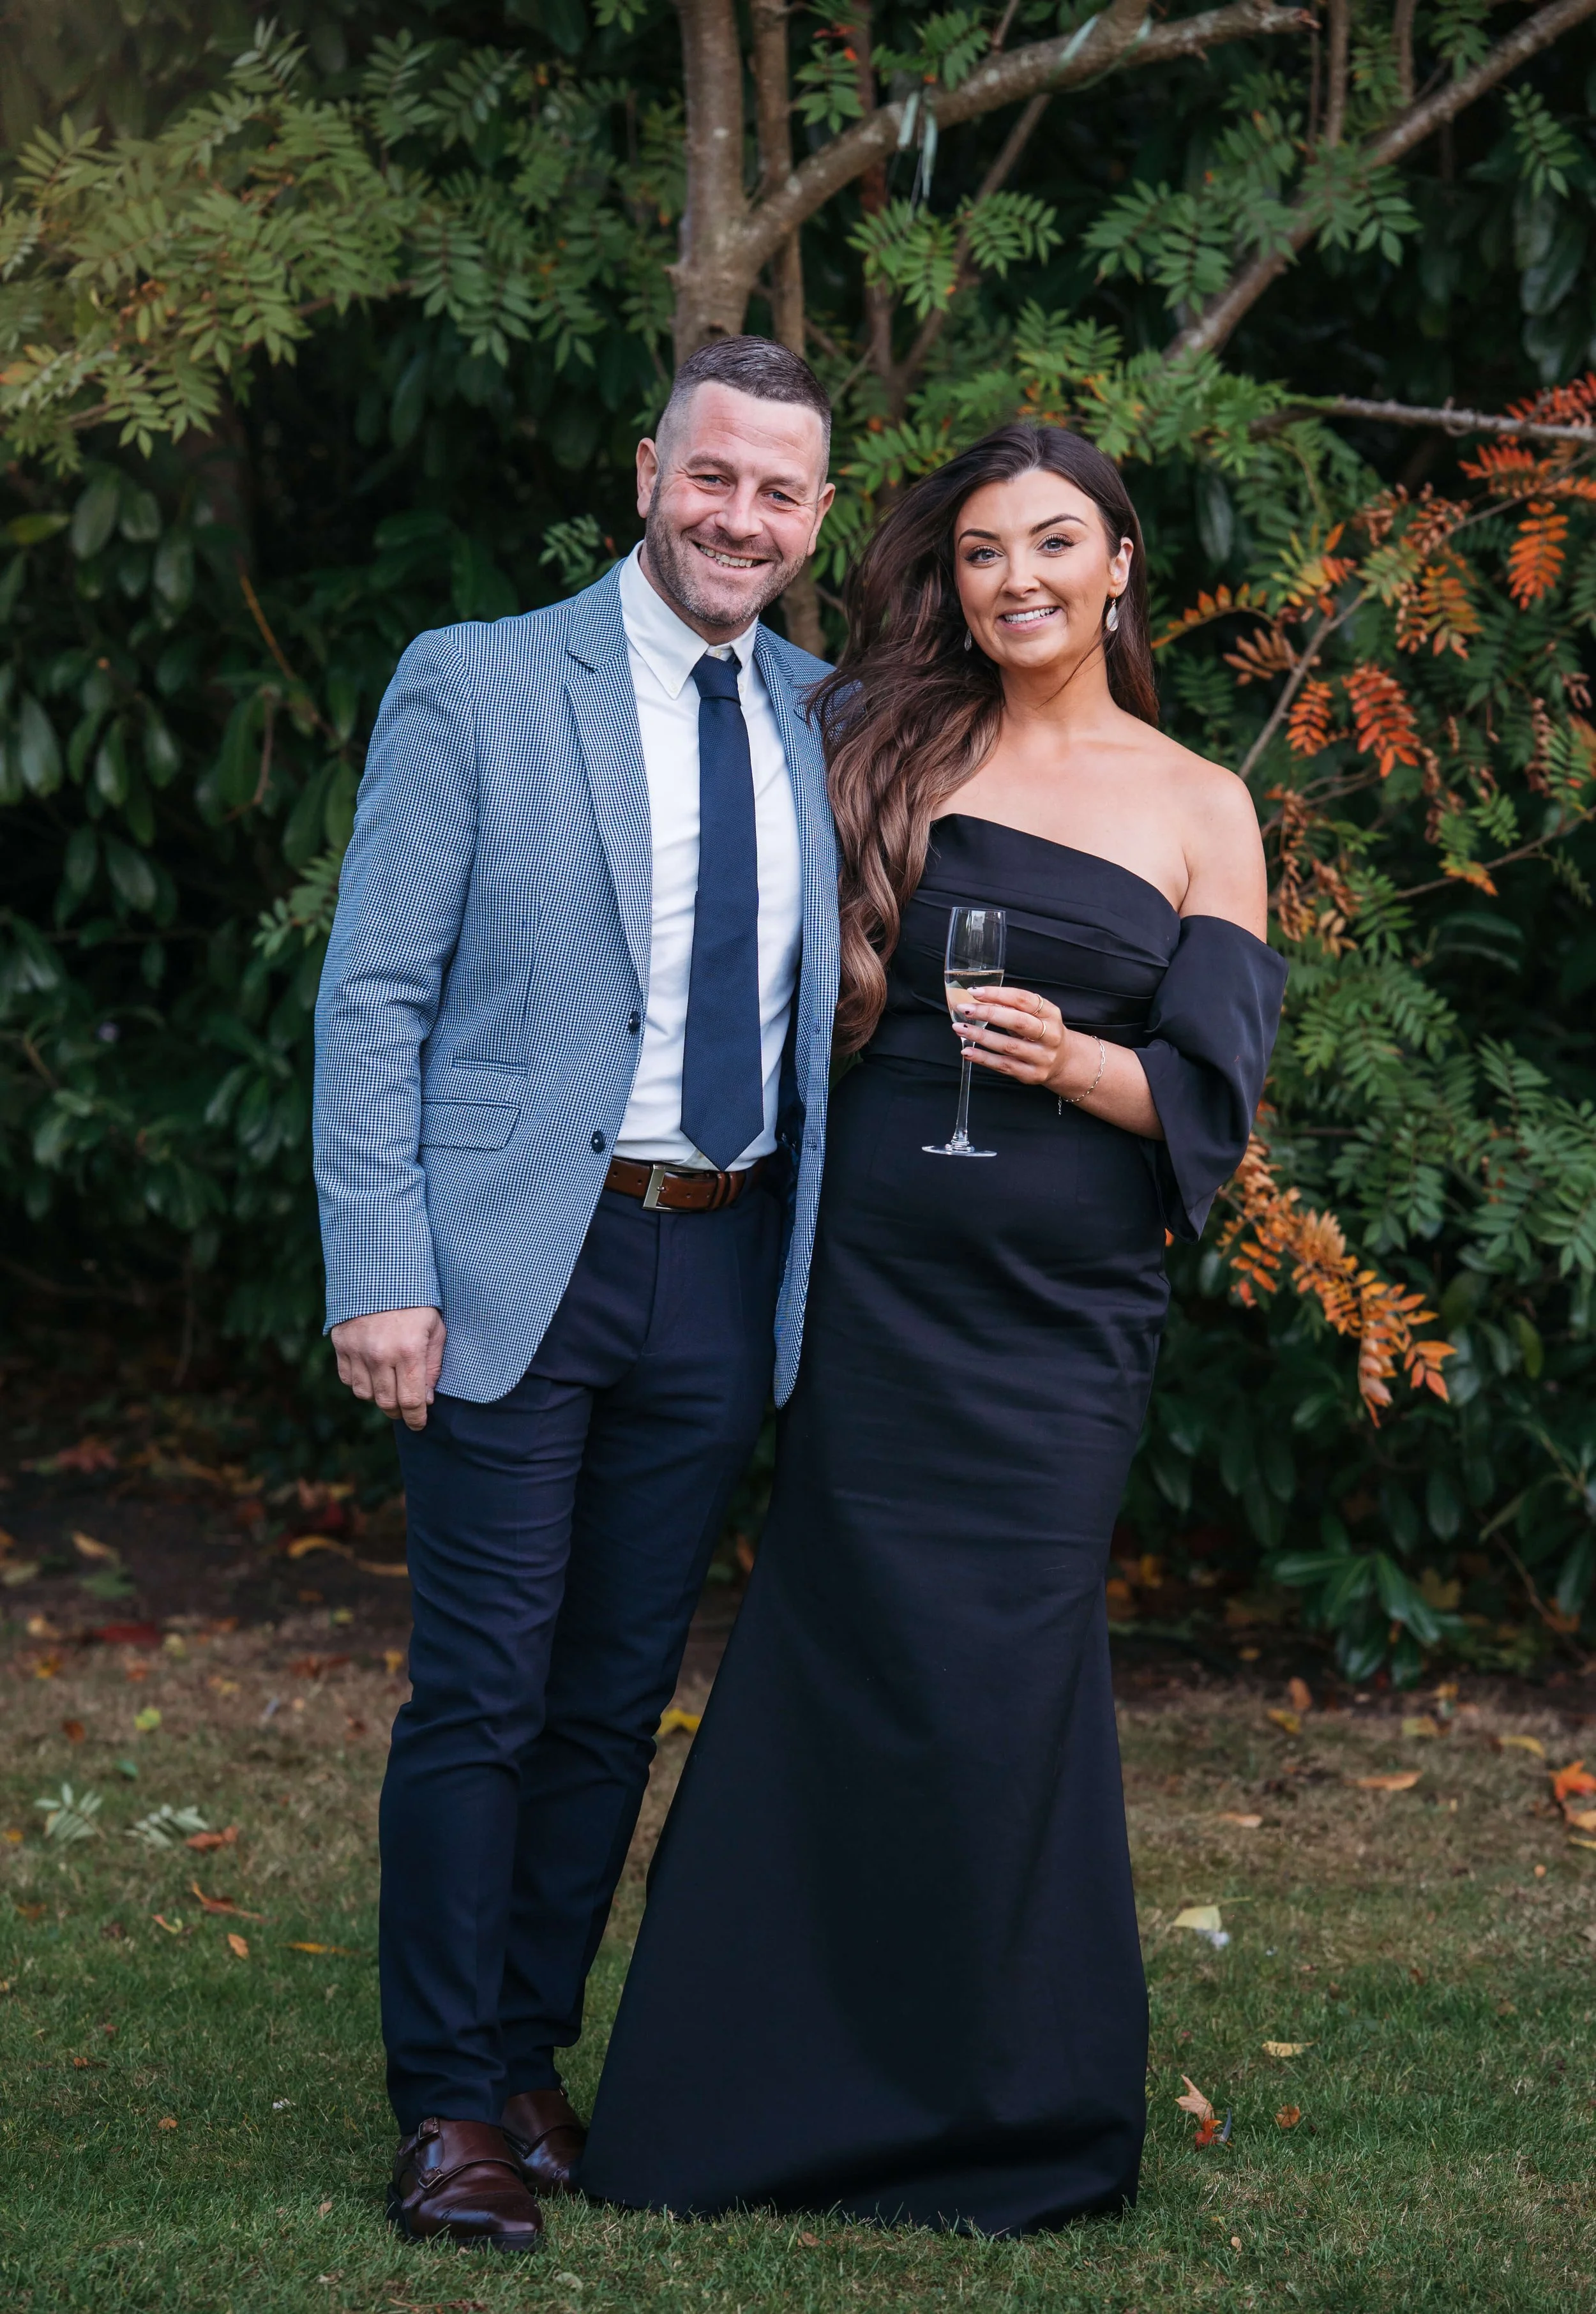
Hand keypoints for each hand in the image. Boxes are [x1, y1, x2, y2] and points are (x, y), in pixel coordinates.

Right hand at [330, 1307, 445, 1430]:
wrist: (380, 1269)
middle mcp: (380, 1354)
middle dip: (399, 1412)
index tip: (419, 1424)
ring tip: (390, 1388)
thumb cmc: (416, 1299)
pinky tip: (372, 1374)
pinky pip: (347, 1378)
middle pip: (386, 1402)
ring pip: (365, 1394)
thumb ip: (433, 1366)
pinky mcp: (340, 1343)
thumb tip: (425, 1399)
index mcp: (408, 1351)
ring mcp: (356, 1350)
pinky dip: (360, 1382)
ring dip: (379, 1397)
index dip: (416, 1419)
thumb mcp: (436, 1328)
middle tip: (406, 1409)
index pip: (410, 1401)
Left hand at [956, 985, 1088, 1100]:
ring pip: (1008, 1046)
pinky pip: (1003, 1066)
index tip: (975, 992)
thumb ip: (1014, 1006)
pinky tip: (967, 1051)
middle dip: (988, 1013)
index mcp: (1051, 1015)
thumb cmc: (1042, 1032)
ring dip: (980, 1037)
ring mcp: (1041, 1057)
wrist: (1063, 1061)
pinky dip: (983, 1058)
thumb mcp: (1037, 1015)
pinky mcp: (1031, 1074)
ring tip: (960, 1028)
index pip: (1023, 1000)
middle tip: (965, 1009)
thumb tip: (981, 999)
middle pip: (1018, 1022)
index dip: (998, 994)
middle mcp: (1050, 1036)